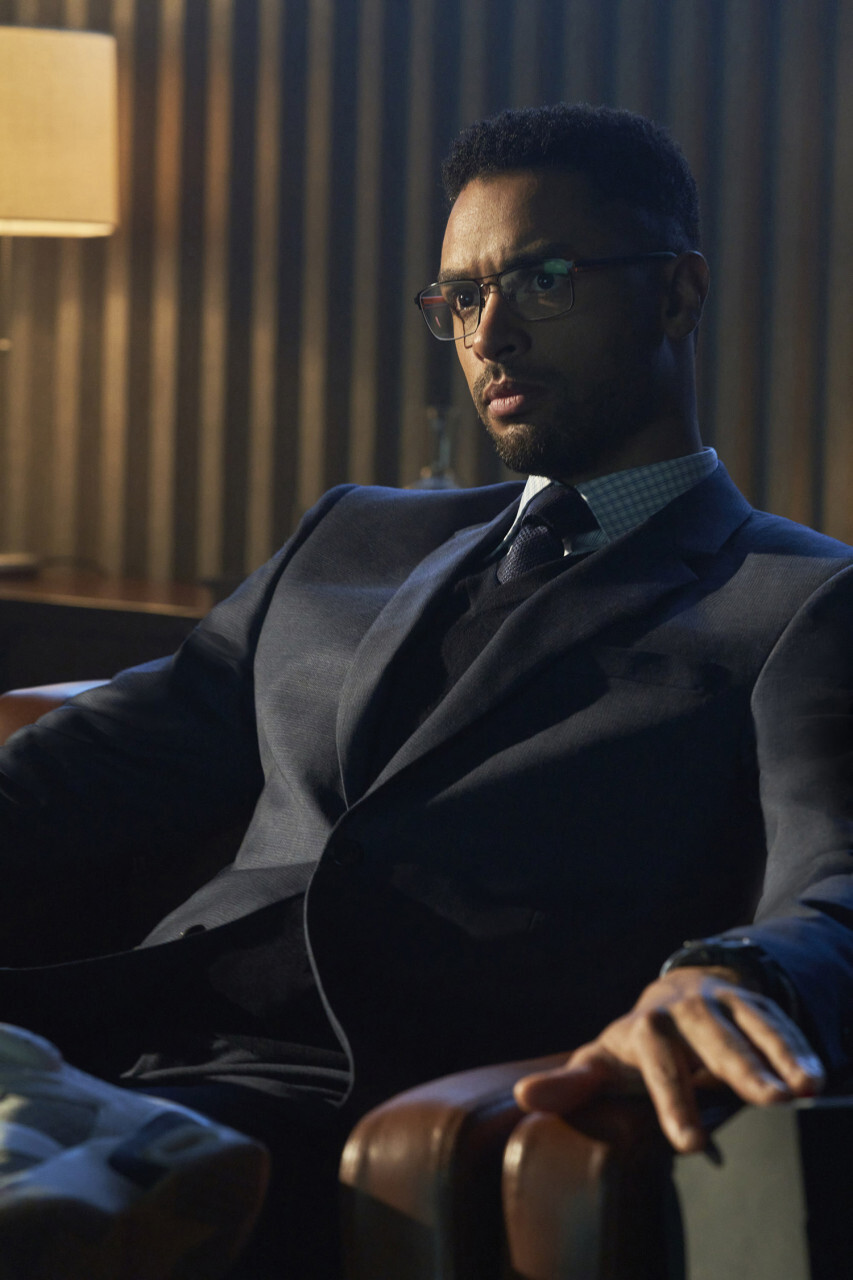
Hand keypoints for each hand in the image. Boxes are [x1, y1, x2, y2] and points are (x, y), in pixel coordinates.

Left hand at [513, 967, 824, 1151]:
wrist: (674, 996)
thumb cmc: (635, 1046)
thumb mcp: (602, 1062)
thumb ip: (569, 1084)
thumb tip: (522, 1097)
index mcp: (646, 1027)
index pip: (657, 1060)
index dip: (671, 1098)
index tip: (687, 1142)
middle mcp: (686, 1009)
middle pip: (713, 1036)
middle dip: (739, 1067)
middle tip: (768, 1103)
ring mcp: (724, 1003)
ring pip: (751, 1024)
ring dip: (779, 1053)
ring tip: (805, 1089)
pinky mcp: (755, 1005)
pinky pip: (778, 1021)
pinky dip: (797, 1046)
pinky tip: (816, 1077)